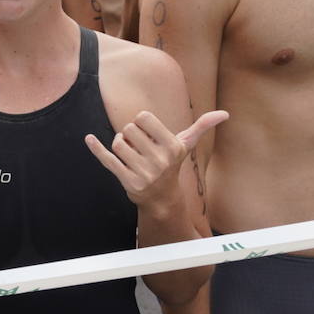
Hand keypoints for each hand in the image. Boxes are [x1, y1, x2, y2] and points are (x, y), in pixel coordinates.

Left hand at [85, 110, 227, 210]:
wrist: (162, 199)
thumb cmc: (171, 164)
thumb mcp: (185, 145)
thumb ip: (202, 127)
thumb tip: (225, 113)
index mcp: (173, 147)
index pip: (143, 117)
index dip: (140, 122)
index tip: (147, 133)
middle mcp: (160, 160)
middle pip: (128, 129)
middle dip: (129, 134)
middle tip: (138, 147)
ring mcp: (144, 173)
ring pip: (117, 143)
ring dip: (119, 145)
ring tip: (130, 154)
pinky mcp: (128, 182)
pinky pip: (107, 160)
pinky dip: (96, 148)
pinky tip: (89, 139)